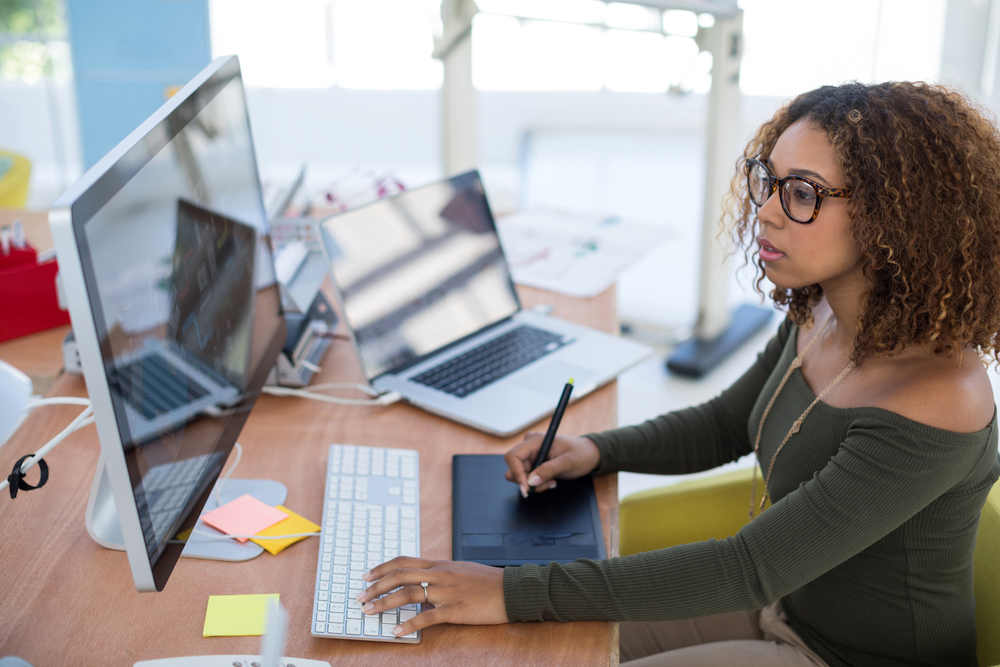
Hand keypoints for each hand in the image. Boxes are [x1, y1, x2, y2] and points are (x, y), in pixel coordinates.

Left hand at [358, 557, 506, 635]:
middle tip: (359, 596)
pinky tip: (397, 632)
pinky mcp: (455, 609)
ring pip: (408, 593)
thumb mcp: (460, 570)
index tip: (366, 576)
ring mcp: (447, 592)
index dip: (381, 568)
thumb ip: (440, 573)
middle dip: (375, 586)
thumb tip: (422, 578)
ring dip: (384, 603)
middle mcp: (440, 574)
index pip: (404, 561)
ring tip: (369, 612)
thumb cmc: (488, 582)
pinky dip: (409, 624)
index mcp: (440, 564)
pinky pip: (427, 616)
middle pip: (400, 575)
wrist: (512, 589)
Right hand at [504, 431, 600, 496]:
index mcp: (535, 440)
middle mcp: (529, 445)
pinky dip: (536, 483)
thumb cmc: (581, 454)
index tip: (527, 487)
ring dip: (533, 484)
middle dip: (527, 481)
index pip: (513, 456)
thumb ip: (549, 470)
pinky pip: (525, 477)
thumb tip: (531, 481)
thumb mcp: (568, 463)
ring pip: (518, 475)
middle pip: (513, 467)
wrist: (587, 454)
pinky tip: (550, 480)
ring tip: (551, 481)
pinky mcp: (532, 462)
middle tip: (548, 483)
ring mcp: (530, 454)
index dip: (516, 473)